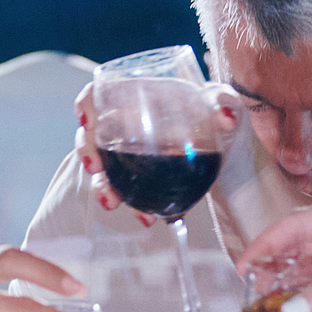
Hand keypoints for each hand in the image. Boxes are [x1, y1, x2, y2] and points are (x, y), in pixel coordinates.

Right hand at [73, 82, 243, 224]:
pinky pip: (124, 188)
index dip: (86, 104)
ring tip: (112, 202)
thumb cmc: (211, 110)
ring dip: (102, 186)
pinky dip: (132, 204)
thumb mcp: (218, 101)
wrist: (219, 140)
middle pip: (91, 134)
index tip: (86, 120)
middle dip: (88, 153)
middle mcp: (122, 123)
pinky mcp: (135, 175)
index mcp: (135, 96)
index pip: (99, 94)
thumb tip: (226, 117)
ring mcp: (125, 151)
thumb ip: (223, 101)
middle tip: (95, 169)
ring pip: (102, 167)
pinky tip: (146, 217)